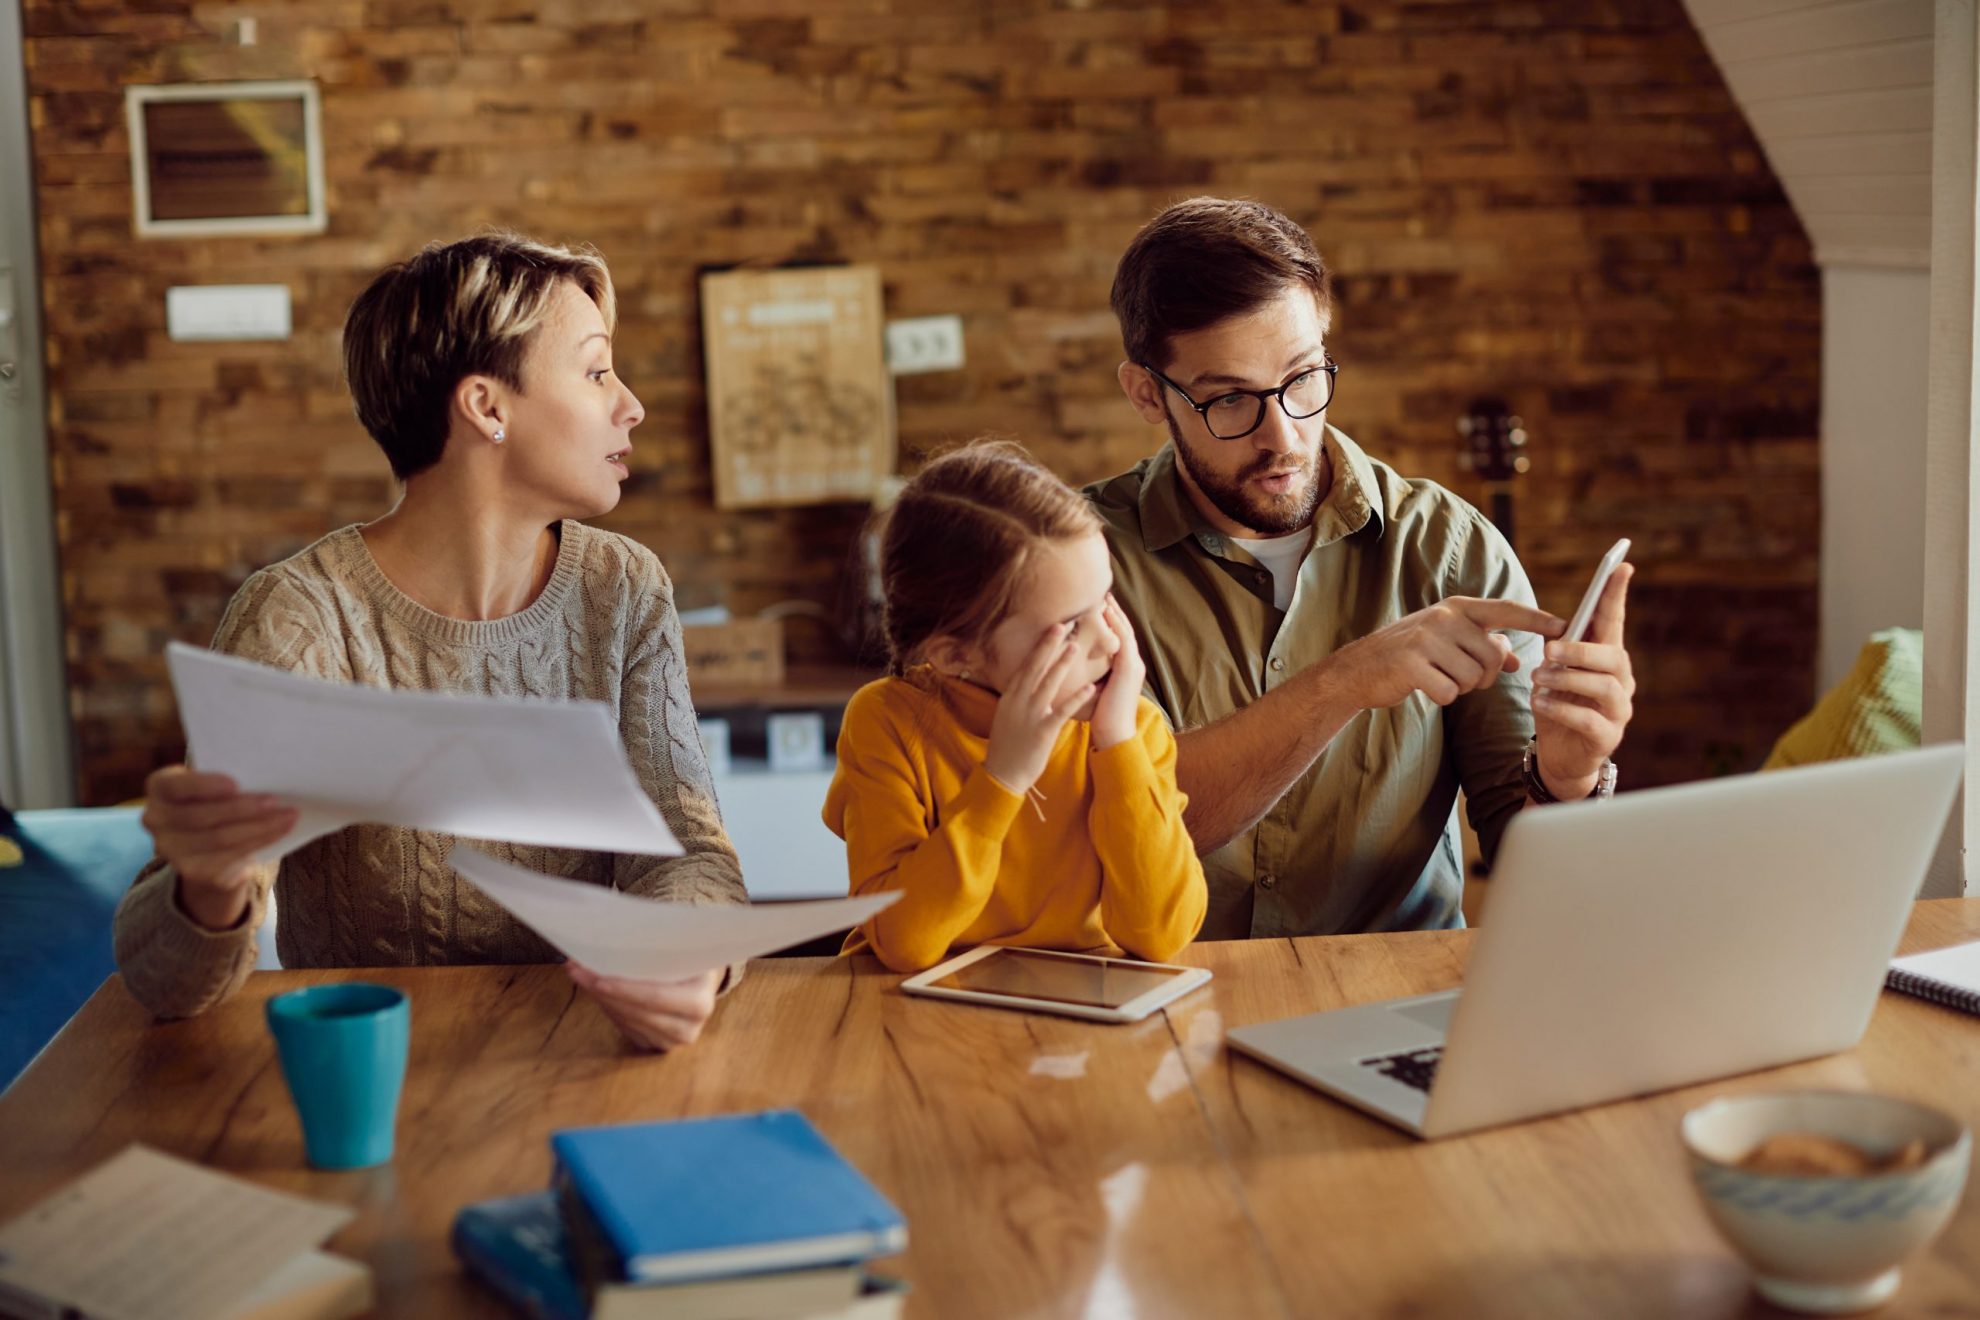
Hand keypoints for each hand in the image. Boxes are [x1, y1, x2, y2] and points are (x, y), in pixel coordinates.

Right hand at [141, 766, 296, 930]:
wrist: (212, 842)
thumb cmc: (218, 797)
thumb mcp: (216, 782)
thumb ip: (228, 776)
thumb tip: (265, 774)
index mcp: (160, 787)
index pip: (173, 786)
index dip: (203, 786)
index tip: (235, 784)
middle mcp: (156, 819)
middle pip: (201, 816)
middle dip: (242, 808)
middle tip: (276, 800)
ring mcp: (172, 849)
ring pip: (220, 838)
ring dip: (260, 826)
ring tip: (288, 815)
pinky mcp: (194, 871)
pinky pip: (230, 856)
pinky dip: (260, 841)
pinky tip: (280, 830)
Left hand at [567, 962, 720, 1051]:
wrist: (703, 982)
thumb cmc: (690, 960)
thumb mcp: (686, 949)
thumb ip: (660, 948)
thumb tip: (614, 938)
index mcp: (699, 1002)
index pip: (655, 997)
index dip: (623, 989)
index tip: (596, 977)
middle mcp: (688, 1028)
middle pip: (636, 1011)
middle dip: (603, 990)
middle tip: (577, 970)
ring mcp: (671, 1041)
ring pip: (626, 1021)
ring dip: (601, 999)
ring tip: (581, 976)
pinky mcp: (656, 1046)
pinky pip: (625, 1028)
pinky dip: (608, 1008)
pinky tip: (597, 992)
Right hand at [983, 622, 1096, 793]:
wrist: (1002, 773)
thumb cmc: (1007, 746)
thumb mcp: (1007, 715)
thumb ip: (1017, 698)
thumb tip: (1027, 681)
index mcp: (1010, 697)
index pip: (1025, 665)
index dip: (1038, 646)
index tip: (1050, 629)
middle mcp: (1018, 701)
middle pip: (1035, 667)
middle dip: (1048, 645)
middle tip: (1062, 624)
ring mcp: (1030, 715)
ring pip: (1048, 684)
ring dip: (1062, 664)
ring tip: (1076, 646)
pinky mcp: (1042, 731)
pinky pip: (1062, 711)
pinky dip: (1076, 698)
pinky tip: (1090, 688)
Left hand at [1089, 594, 1145, 750]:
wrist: (1114, 735)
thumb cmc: (1103, 718)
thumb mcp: (1097, 691)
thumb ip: (1093, 676)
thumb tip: (1077, 667)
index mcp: (1125, 669)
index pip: (1119, 638)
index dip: (1111, 621)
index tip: (1100, 605)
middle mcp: (1132, 664)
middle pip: (1125, 630)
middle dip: (1115, 611)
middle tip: (1105, 592)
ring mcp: (1133, 665)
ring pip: (1125, 631)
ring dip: (1116, 613)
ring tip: (1105, 596)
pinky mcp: (1128, 670)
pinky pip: (1123, 641)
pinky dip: (1115, 625)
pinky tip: (1106, 613)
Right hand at [1318, 598, 1563, 710]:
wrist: (1358, 669)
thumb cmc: (1409, 656)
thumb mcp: (1447, 643)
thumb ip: (1482, 647)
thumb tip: (1516, 659)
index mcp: (1456, 608)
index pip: (1506, 610)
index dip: (1537, 619)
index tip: (1566, 626)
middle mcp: (1444, 617)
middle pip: (1492, 657)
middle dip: (1483, 676)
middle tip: (1462, 677)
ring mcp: (1426, 639)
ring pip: (1473, 677)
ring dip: (1460, 687)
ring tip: (1438, 678)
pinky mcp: (1412, 664)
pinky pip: (1450, 692)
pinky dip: (1442, 697)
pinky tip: (1424, 687)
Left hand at [1532, 563, 1634, 799]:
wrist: (1560, 757)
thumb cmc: (1558, 707)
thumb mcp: (1554, 673)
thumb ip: (1559, 650)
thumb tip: (1554, 632)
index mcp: (1607, 658)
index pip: (1614, 622)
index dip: (1617, 595)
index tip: (1621, 566)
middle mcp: (1621, 681)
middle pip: (1612, 656)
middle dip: (1580, 650)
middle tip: (1548, 650)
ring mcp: (1619, 710)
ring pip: (1604, 686)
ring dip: (1568, 679)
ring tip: (1539, 679)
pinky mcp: (1608, 737)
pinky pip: (1589, 720)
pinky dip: (1561, 709)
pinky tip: (1541, 703)